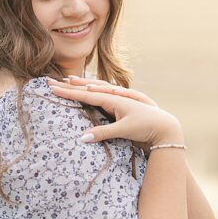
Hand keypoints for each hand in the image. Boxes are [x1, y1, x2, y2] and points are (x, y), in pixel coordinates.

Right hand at [46, 78, 181, 146]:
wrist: (165, 127)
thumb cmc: (146, 127)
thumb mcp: (124, 130)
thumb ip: (103, 133)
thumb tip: (81, 138)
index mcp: (114, 99)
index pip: (86, 94)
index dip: (68, 92)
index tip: (52, 88)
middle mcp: (116, 96)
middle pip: (89, 88)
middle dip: (71, 85)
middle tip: (53, 81)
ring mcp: (120, 99)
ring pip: (97, 88)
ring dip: (82, 84)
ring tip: (70, 80)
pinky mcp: (123, 105)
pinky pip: (105, 93)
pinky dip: (95, 89)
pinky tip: (92, 88)